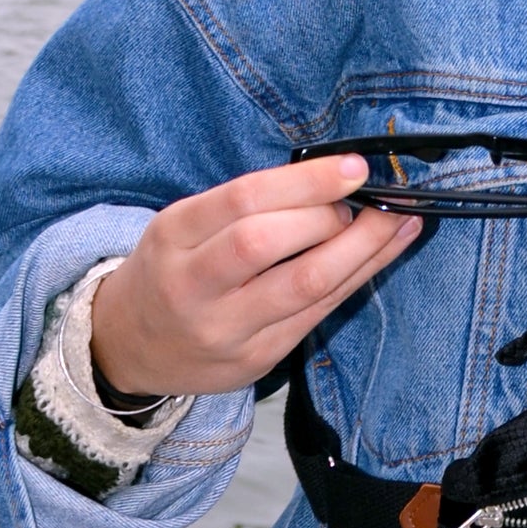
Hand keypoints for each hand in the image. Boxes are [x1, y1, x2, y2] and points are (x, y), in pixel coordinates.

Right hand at [90, 154, 420, 394]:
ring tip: (397, 221)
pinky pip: (317, 314)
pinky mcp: (255, 360)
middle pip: (267, 242)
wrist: (129, 345)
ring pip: (304, 285)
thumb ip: (248, 205)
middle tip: (365, 201)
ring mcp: (224, 330)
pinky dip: (358, 278)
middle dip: (331, 216)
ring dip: (363, 249)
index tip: (354, 166)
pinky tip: (385, 253)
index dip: (307, 181)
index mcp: (172, 236)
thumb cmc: (172, 269)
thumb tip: (335, 178)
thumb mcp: (185, 225)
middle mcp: (192, 286)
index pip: (243, 200)